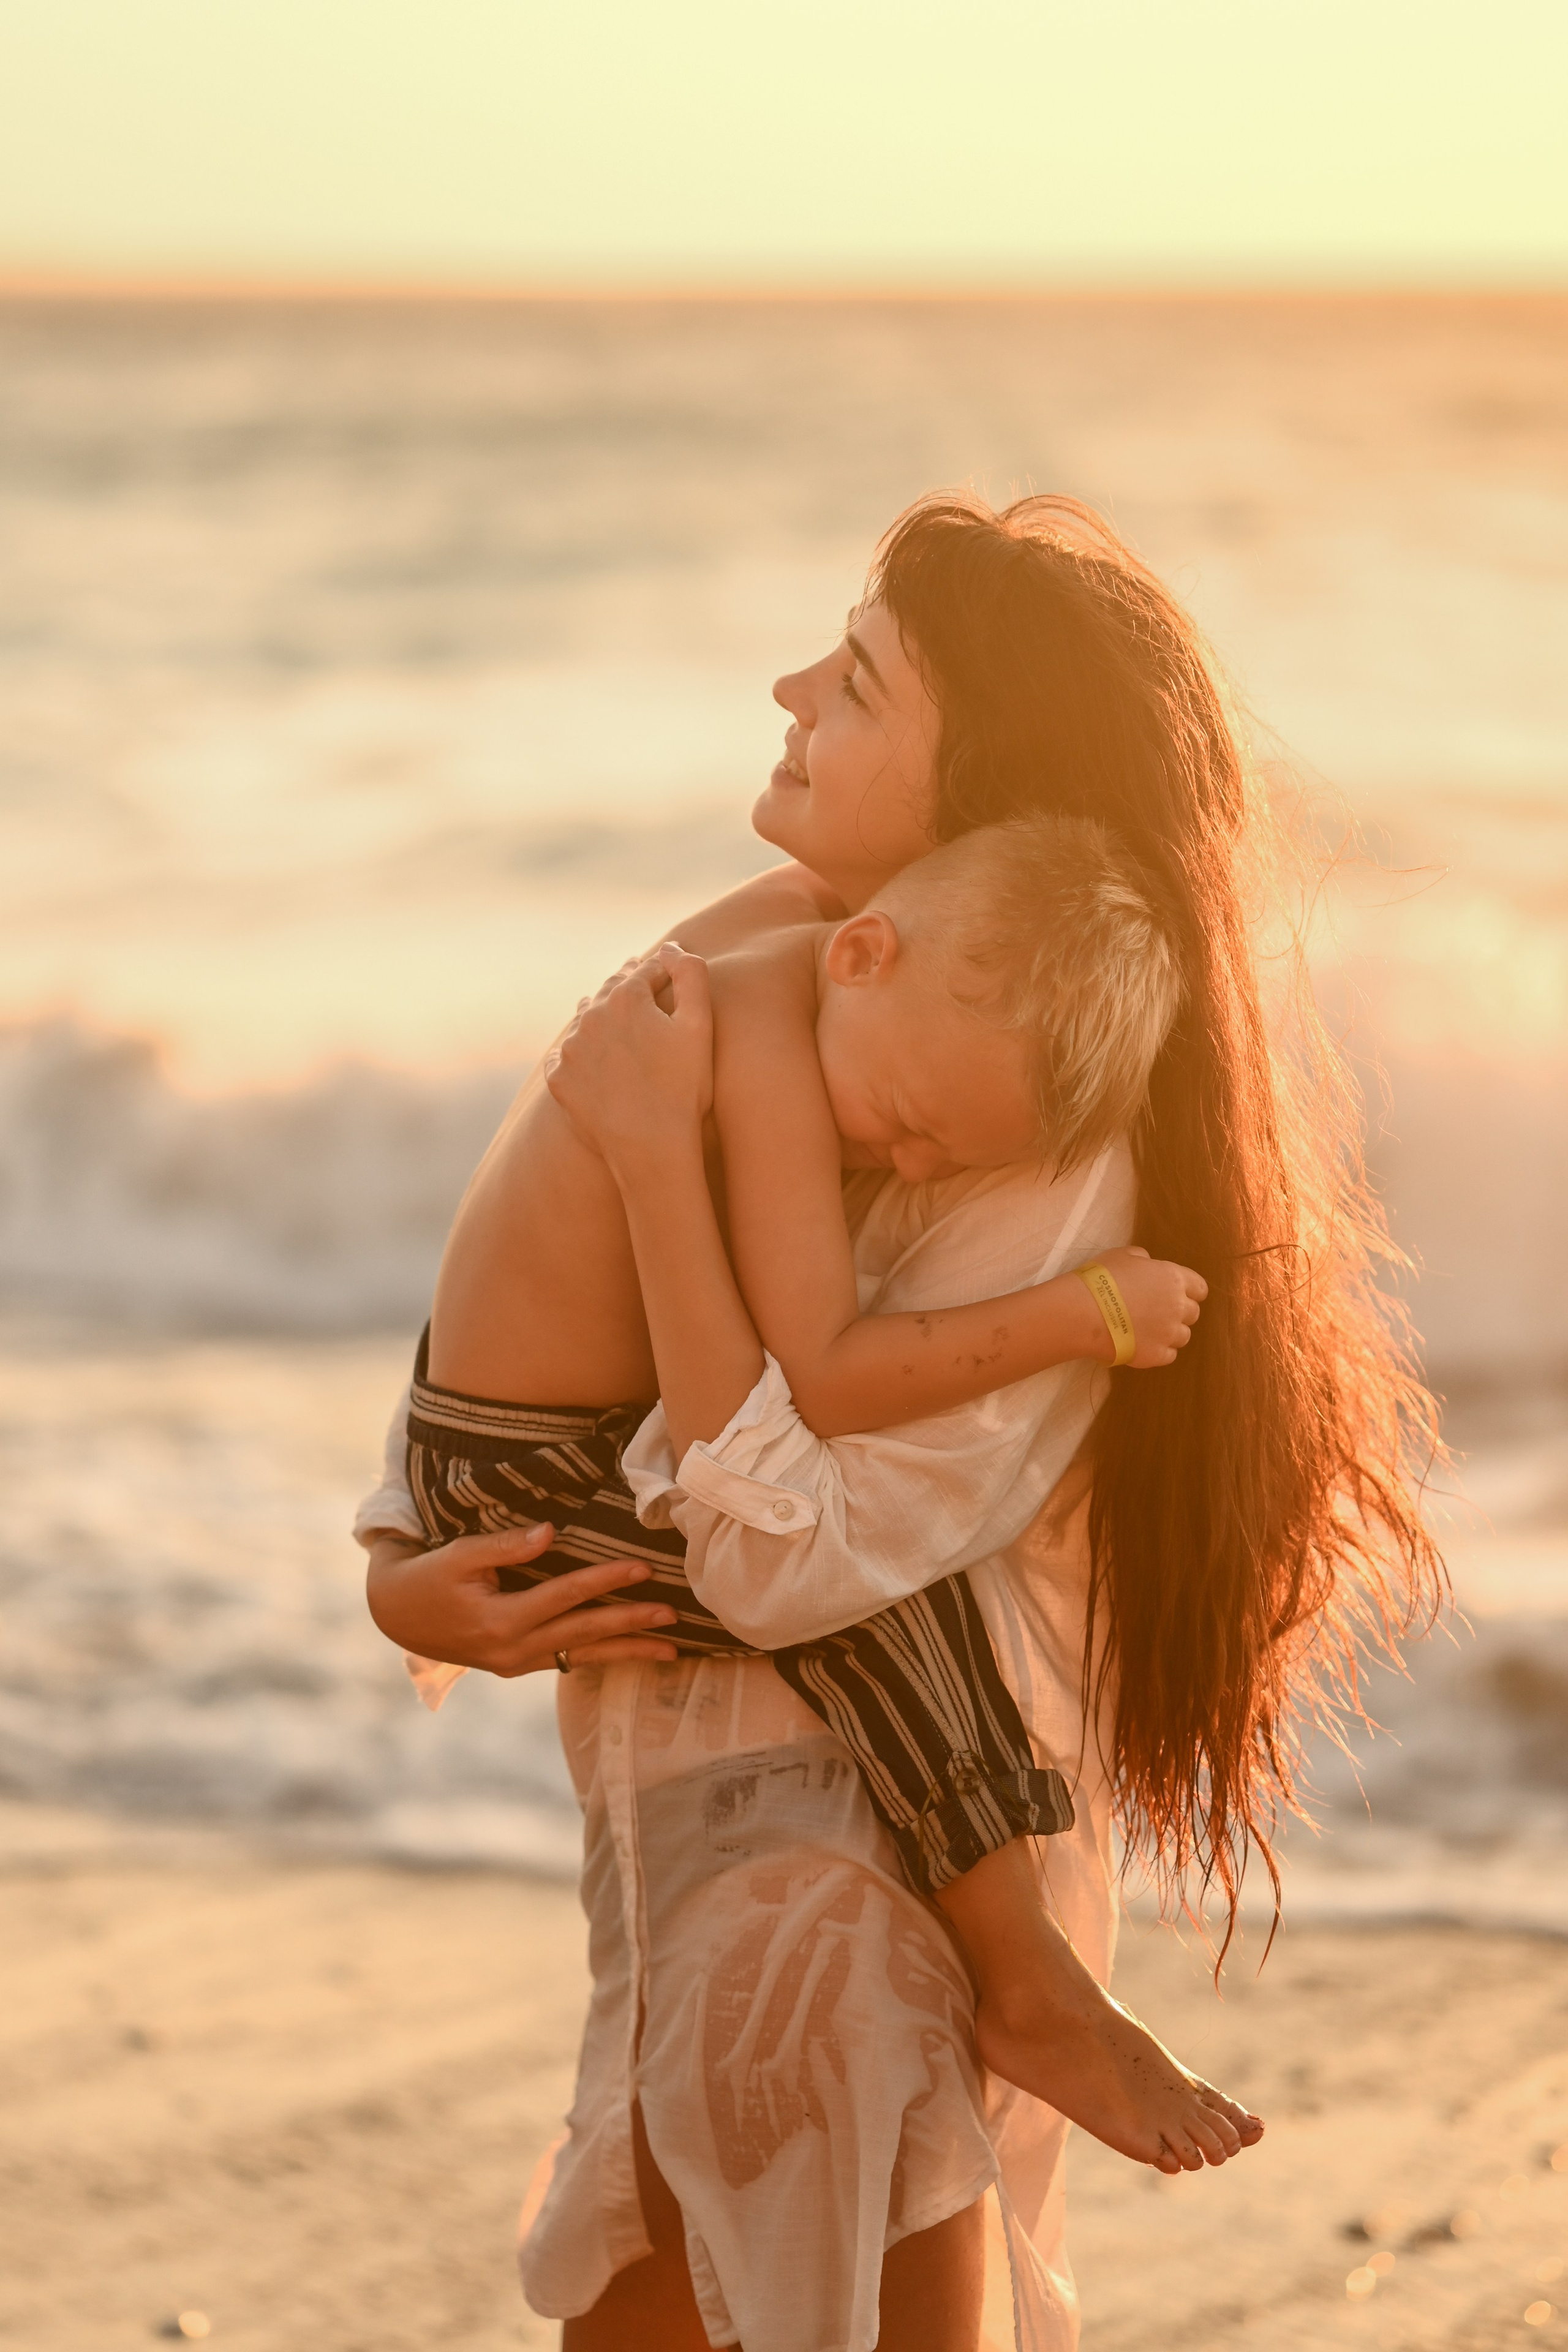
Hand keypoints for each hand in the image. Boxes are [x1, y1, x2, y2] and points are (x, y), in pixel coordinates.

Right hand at [365, 1523, 679, 1675]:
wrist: (396, 1614)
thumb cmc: (429, 1576)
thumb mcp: (460, 1555)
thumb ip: (505, 1546)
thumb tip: (551, 1533)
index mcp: (500, 1621)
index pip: (565, 1597)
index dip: (605, 1581)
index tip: (642, 1569)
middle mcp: (513, 1650)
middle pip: (584, 1636)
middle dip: (631, 1626)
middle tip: (672, 1616)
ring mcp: (516, 1663)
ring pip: (581, 1657)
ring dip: (627, 1652)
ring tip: (670, 1650)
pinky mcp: (516, 1666)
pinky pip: (566, 1661)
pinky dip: (601, 1657)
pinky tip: (630, 1653)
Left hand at [545, 944, 712, 1170]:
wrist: (651, 1148)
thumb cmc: (684, 1088)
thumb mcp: (700, 1026)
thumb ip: (691, 976)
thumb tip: (672, 947)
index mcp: (625, 998)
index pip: (644, 972)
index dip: (659, 969)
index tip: (665, 968)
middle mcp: (589, 1016)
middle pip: (610, 992)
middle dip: (625, 986)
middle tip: (634, 981)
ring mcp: (570, 1049)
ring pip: (584, 1021)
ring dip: (598, 1014)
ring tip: (608, 1015)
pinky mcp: (558, 1079)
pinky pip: (566, 1056)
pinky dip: (579, 1051)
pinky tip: (588, 1056)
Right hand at [1092, 1245, 1207, 1368]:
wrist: (1085, 1312)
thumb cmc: (1102, 1277)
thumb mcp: (1123, 1255)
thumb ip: (1143, 1259)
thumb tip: (1148, 1265)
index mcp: (1173, 1279)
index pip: (1199, 1288)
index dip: (1190, 1291)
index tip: (1177, 1293)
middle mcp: (1178, 1306)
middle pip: (1193, 1313)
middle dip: (1178, 1312)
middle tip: (1157, 1312)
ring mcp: (1169, 1333)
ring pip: (1183, 1336)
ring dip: (1170, 1333)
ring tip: (1148, 1331)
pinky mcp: (1157, 1355)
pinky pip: (1169, 1355)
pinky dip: (1159, 1350)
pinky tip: (1143, 1344)